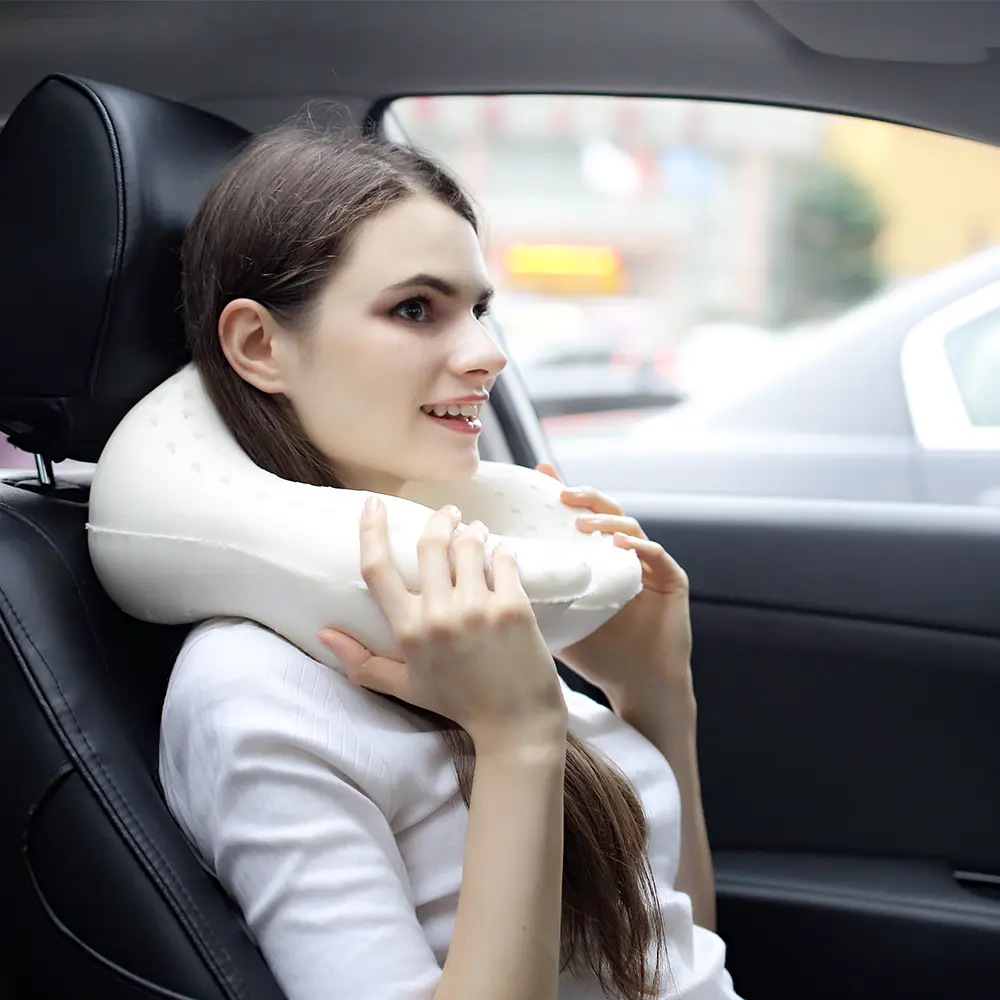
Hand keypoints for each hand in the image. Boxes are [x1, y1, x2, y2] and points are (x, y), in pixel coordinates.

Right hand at [318, 498, 566, 753]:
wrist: (516, 724)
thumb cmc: (459, 704)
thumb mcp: (404, 686)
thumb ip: (361, 661)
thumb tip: (323, 633)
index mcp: (408, 632)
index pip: (378, 569)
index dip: (371, 531)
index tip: (372, 505)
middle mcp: (439, 616)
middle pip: (429, 544)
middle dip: (439, 519)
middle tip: (448, 512)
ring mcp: (479, 609)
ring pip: (469, 545)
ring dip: (471, 531)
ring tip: (474, 531)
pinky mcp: (514, 607)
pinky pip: (504, 560)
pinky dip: (501, 550)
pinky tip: (500, 551)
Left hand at [537, 461, 693, 710]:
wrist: (638, 686)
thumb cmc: (597, 655)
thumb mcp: (558, 620)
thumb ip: (536, 597)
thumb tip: (488, 582)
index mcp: (597, 559)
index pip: (579, 517)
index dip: (563, 493)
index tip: (541, 472)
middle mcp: (624, 555)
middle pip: (606, 511)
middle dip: (584, 498)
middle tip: (562, 495)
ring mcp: (650, 565)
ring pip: (630, 526)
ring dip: (606, 521)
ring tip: (583, 525)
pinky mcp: (672, 580)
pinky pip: (656, 553)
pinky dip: (638, 546)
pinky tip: (619, 545)